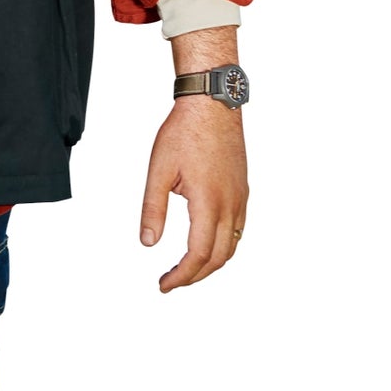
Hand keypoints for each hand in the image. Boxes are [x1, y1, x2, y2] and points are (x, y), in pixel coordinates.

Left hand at [139, 96, 247, 291]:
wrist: (212, 106)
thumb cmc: (184, 132)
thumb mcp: (159, 171)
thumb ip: (153, 209)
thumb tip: (148, 243)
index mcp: (208, 202)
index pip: (198, 254)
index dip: (181, 276)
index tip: (164, 284)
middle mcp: (230, 205)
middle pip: (219, 258)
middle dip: (195, 276)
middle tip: (172, 281)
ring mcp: (240, 198)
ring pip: (232, 245)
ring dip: (211, 263)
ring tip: (187, 268)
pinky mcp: (242, 190)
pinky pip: (238, 229)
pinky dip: (223, 246)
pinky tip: (207, 243)